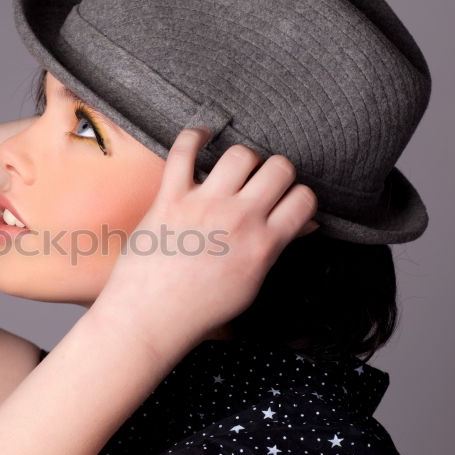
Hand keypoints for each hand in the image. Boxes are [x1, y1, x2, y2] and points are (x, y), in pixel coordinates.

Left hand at [93, 127, 318, 362]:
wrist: (150, 318)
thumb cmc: (199, 308)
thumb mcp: (250, 284)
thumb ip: (276, 248)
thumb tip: (303, 224)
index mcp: (263, 245)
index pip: (303, 199)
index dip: (298, 196)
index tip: (286, 201)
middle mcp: (238, 220)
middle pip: (279, 168)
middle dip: (275, 172)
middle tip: (260, 185)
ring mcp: (203, 206)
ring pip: (241, 154)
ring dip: (243, 159)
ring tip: (233, 172)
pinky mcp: (169, 198)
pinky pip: (183, 150)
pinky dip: (194, 137)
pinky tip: (201, 138)